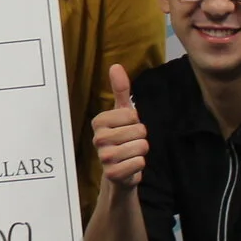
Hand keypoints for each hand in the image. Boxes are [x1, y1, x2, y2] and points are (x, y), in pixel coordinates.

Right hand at [90, 64, 147, 186]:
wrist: (119, 172)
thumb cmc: (122, 138)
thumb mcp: (122, 113)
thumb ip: (121, 90)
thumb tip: (116, 66)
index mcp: (99, 122)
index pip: (132, 115)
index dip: (136, 122)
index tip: (127, 128)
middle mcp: (98, 139)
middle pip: (139, 130)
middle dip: (141, 137)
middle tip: (131, 143)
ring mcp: (104, 157)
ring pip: (141, 146)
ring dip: (142, 151)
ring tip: (131, 154)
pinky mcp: (112, 174)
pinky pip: (139, 163)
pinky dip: (140, 164)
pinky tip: (131, 165)